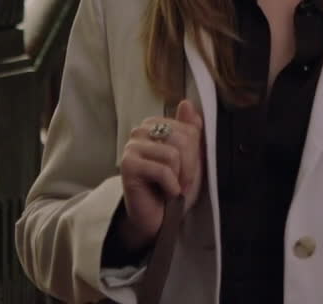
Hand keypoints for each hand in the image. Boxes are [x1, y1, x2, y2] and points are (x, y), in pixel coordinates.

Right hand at [115, 99, 204, 251]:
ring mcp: (131, 146)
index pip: (189, 129)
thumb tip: (186, 103)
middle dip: (189, 167)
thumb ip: (191, 130)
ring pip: (173, 154)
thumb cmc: (175, 188)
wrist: (159, 219)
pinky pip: (162, 170)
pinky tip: (164, 194)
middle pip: (183, 139)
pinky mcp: (127, 165)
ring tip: (171, 188)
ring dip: (179, 179)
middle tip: (181, 183)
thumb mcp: (191, 158)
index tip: (187, 171)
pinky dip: (170, 186)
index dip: (195, 155)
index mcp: (155, 124)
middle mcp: (140, 131)